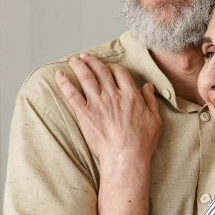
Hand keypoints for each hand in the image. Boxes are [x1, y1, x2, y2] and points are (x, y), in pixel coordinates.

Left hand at [55, 53, 160, 168]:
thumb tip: (148, 86)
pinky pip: (72, 94)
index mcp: (131, 95)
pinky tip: (59, 75)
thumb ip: (151, 100)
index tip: (108, 66)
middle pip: (101, 71)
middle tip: (86, 57)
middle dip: (92, 61)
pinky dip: (64, 83)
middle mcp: (113, 95)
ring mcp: (98, 104)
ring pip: (86, 78)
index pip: (120, 72)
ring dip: (79, 66)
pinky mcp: (85, 114)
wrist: (125, 158)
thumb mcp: (155, 120)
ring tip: (73, 60)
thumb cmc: (142, 143)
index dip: (113, 67)